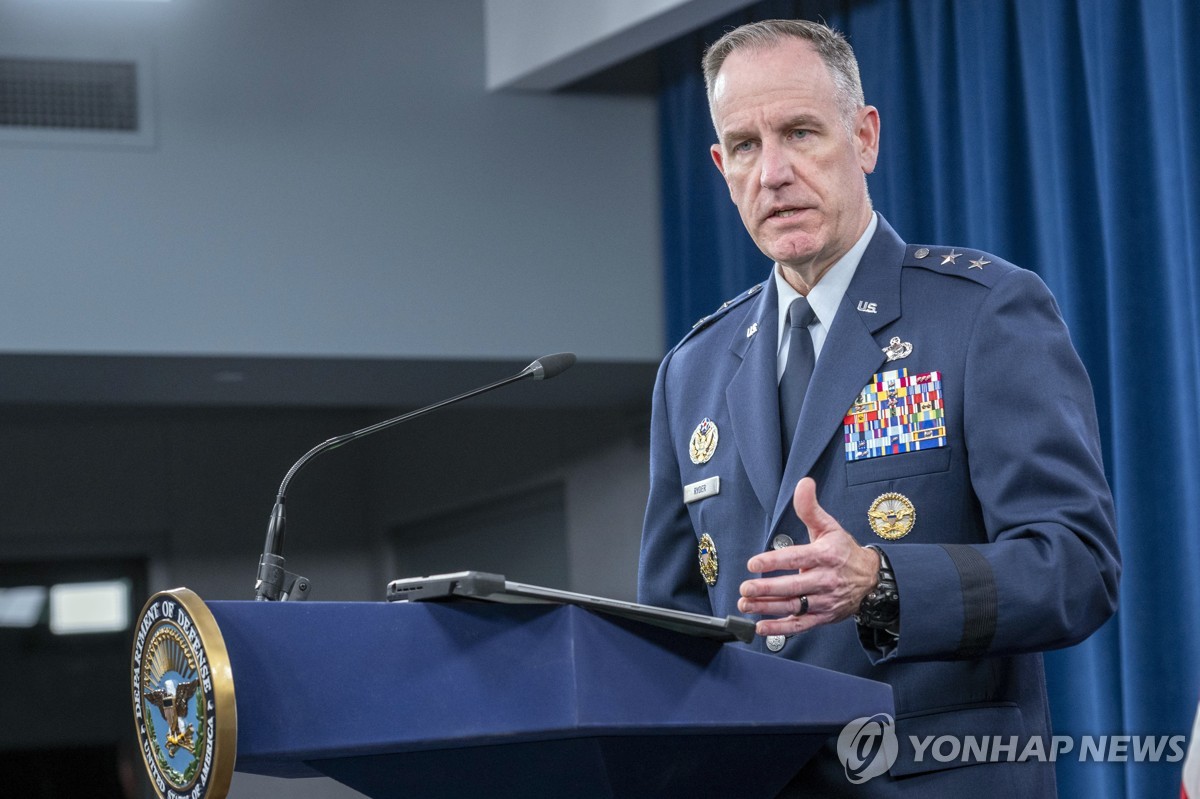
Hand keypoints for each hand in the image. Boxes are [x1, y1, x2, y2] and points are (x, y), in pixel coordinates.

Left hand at [738, 477, 879, 635]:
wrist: (870, 579)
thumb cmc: (844, 551)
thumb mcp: (829, 527)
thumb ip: (810, 508)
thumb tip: (803, 483)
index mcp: (825, 556)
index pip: (796, 558)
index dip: (774, 561)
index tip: (754, 563)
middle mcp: (824, 580)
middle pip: (793, 587)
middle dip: (766, 589)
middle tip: (745, 588)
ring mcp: (824, 601)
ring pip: (794, 607)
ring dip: (767, 608)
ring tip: (746, 605)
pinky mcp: (823, 617)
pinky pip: (800, 625)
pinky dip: (780, 629)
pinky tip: (761, 627)